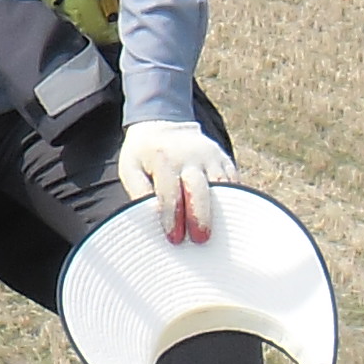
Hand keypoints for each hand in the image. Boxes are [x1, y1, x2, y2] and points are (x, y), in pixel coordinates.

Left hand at [119, 120, 237, 244]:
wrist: (162, 123)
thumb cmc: (143, 155)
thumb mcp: (130, 169)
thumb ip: (139, 192)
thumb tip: (151, 218)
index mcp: (163, 158)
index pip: (170, 192)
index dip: (172, 217)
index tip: (174, 238)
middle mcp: (191, 155)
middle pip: (200, 189)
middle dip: (200, 217)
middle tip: (200, 240)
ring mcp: (211, 156)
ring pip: (222, 187)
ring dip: (221, 212)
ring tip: (218, 236)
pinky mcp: (224, 159)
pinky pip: (233, 182)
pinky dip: (233, 201)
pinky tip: (228, 220)